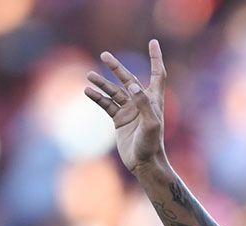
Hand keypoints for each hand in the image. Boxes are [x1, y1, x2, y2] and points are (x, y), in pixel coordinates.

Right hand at [84, 39, 166, 172]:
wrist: (144, 163)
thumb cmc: (151, 144)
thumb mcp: (150, 124)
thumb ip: (143, 103)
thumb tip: (131, 85)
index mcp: (154, 100)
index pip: (157, 74)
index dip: (156, 58)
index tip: (153, 42)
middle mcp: (141, 103)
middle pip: (129, 79)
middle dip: (117, 68)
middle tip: (105, 56)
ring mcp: (129, 111)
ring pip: (114, 92)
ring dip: (102, 84)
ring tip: (89, 76)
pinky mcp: (119, 120)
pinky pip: (106, 105)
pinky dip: (97, 98)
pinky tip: (87, 92)